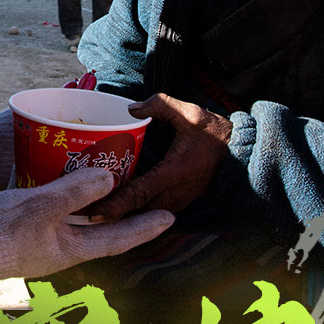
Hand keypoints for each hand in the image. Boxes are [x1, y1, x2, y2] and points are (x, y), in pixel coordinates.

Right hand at [0, 167, 174, 291]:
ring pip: (79, 219)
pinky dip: (69, 197)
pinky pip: (58, 213)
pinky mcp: (26, 231)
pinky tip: (65, 179)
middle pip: (102, 228)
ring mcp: (43, 240)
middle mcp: (62, 247)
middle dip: (124, 212)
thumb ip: (74, 192)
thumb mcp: (38, 207)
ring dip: (96, 202)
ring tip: (112, 181)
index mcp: (71, 249)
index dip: (145, 227)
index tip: (170, 217)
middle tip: (146, 194)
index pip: (118, 238)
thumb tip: (109, 178)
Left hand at [87, 94, 232, 220]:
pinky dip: (135, 214)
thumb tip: (130, 108)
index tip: (93, 211)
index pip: (139, 193)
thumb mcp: (187, 112)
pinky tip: (117, 211)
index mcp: (174, 172)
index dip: (115, 204)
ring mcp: (180, 200)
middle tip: (81, 216)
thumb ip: (158, 106)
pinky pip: (154, 212)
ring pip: (144, 215)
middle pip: (136, 211)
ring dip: (122, 218)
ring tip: (93, 216)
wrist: (242, 151)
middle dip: (110, 216)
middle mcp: (176, 192)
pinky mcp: (181, 202)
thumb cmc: (214, 131)